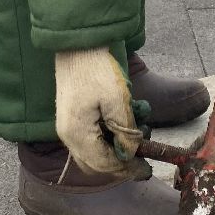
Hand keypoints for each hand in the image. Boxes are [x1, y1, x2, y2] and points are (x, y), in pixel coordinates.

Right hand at [54, 47, 144, 176]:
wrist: (77, 45)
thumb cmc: (97, 69)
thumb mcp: (117, 99)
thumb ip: (124, 130)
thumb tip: (130, 154)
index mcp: (77, 133)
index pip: (104, 163)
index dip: (127, 169)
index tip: (147, 169)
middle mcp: (67, 136)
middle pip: (95, 164)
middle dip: (120, 163)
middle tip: (142, 156)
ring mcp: (67, 127)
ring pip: (92, 153)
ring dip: (114, 149)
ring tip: (136, 131)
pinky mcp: (70, 118)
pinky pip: (89, 140)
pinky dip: (106, 138)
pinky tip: (122, 122)